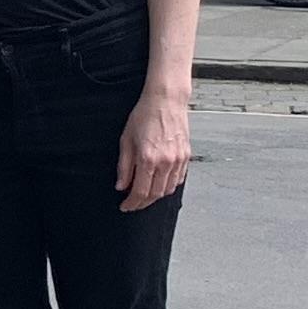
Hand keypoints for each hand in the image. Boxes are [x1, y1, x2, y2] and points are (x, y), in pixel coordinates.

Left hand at [117, 87, 189, 211]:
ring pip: (168, 189)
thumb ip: (124, 166)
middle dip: (142, 203)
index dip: (132, 203)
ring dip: (156, 197)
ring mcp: (178, 160)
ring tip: (144, 197)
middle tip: (133, 205)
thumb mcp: (126, 140)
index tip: (125, 206)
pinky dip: (168, 186)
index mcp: (148, 158)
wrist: (166, 101)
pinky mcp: (186, 156)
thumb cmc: (144, 116)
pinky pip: (178, 179)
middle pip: (155, 194)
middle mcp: (166, 162)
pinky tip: (159, 185)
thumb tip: (121, 185)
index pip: (140, 191)